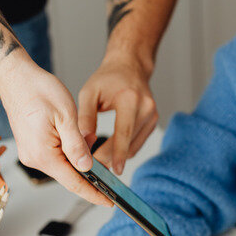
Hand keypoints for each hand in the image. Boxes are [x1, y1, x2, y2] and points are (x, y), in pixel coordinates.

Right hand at [0, 51, 110, 205]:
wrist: (15, 77)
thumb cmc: (38, 90)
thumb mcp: (66, 117)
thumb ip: (77, 146)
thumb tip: (87, 168)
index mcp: (43, 155)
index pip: (74, 183)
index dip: (93, 193)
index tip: (109, 202)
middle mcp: (34, 158)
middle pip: (69, 176)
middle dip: (89, 171)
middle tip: (107, 162)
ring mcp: (31, 153)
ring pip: (63, 164)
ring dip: (80, 156)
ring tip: (90, 136)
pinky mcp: (32, 146)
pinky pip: (55, 155)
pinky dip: (70, 150)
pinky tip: (78, 136)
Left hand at [77, 52, 157, 174]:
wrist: (129, 67)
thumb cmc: (108, 79)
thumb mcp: (89, 92)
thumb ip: (85, 117)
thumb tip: (83, 141)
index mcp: (130, 99)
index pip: (123, 133)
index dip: (115, 154)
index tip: (104, 168)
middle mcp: (146, 107)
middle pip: (129, 143)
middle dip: (112, 159)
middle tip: (96, 169)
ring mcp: (152, 115)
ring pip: (134, 146)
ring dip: (118, 157)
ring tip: (100, 161)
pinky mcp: (153, 122)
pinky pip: (137, 142)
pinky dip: (124, 150)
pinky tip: (111, 153)